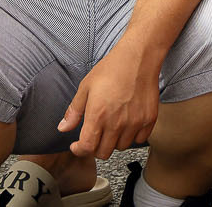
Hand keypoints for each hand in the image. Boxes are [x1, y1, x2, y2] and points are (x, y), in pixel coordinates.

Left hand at [58, 42, 159, 159]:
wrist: (137, 59)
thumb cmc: (110, 70)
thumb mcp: (85, 87)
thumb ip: (74, 111)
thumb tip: (63, 128)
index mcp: (98, 115)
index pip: (87, 147)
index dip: (79, 150)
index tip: (77, 146)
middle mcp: (116, 123)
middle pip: (104, 152)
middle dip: (95, 147)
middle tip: (94, 136)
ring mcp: (134, 123)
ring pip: (121, 147)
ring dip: (113, 141)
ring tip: (111, 126)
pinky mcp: (149, 120)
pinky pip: (139, 140)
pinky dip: (132, 136)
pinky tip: (127, 123)